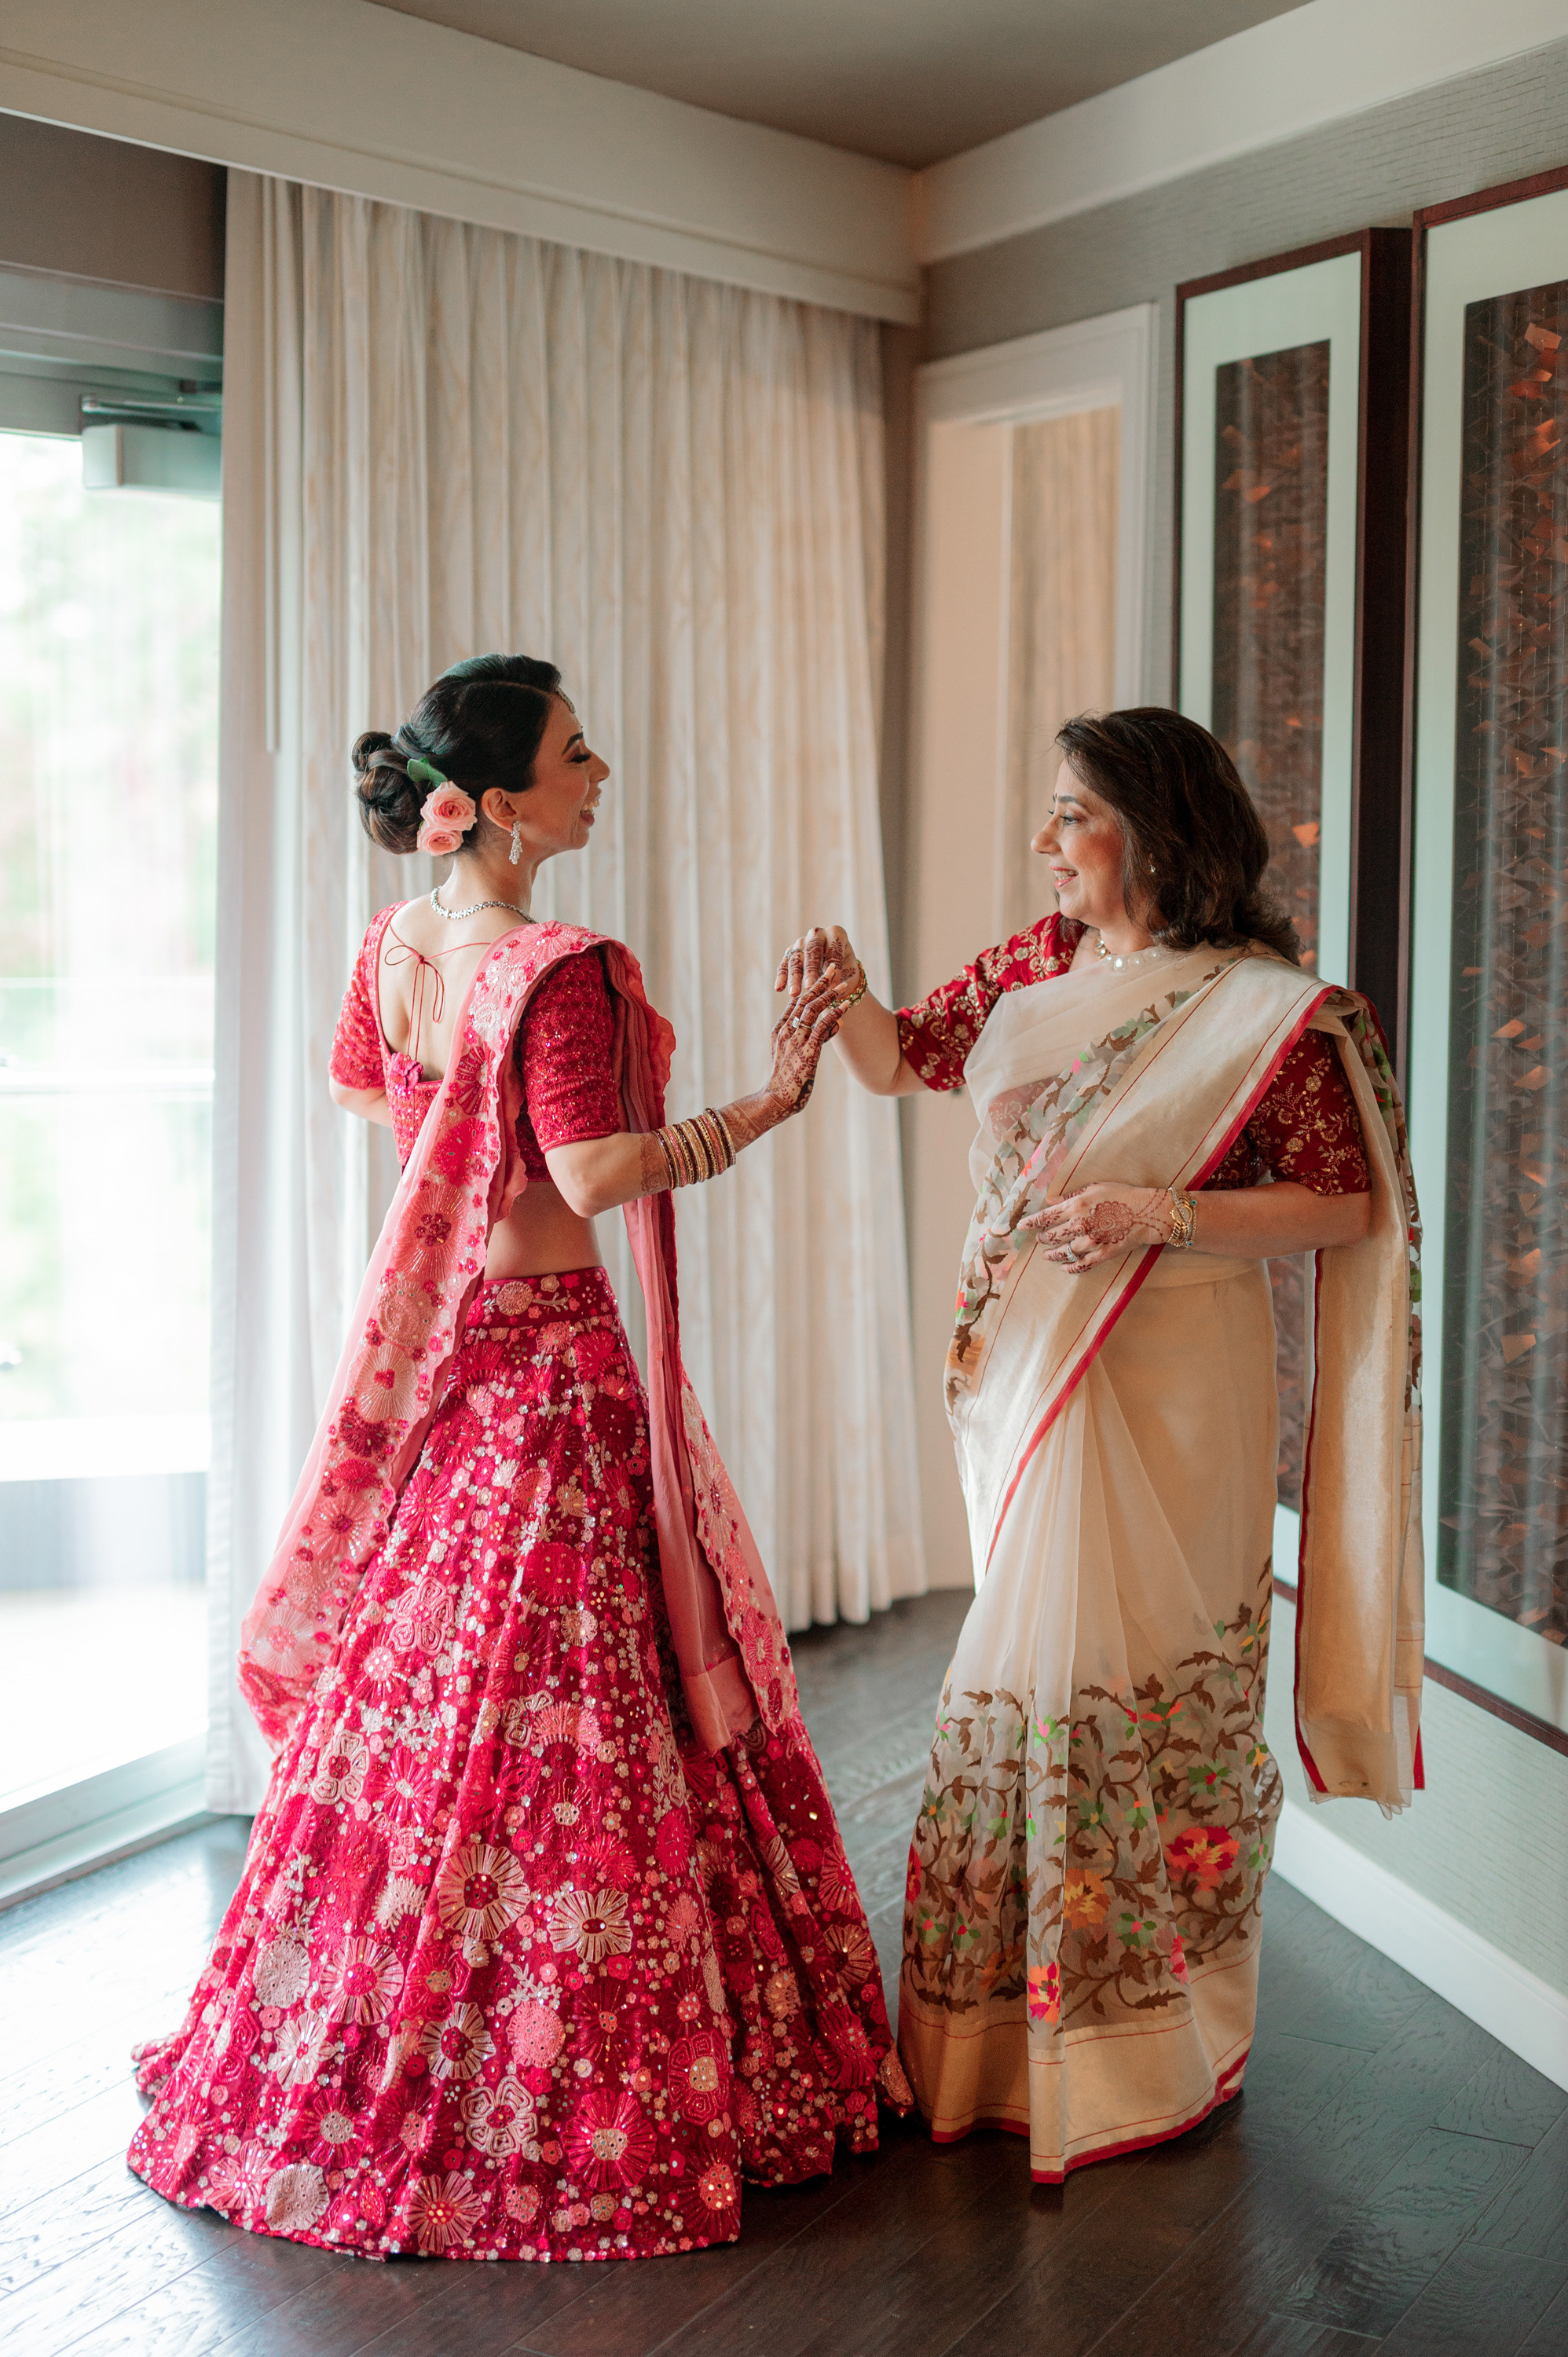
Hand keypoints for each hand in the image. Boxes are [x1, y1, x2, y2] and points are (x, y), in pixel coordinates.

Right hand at [765, 966, 843, 1115]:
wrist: (776, 1099)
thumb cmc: (786, 1083)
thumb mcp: (795, 1056)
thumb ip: (812, 1039)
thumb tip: (833, 1026)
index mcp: (780, 1030)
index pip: (796, 1002)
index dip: (809, 986)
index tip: (820, 973)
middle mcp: (787, 1031)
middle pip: (804, 999)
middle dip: (820, 982)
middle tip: (833, 966)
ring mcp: (796, 1040)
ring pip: (813, 1009)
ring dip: (829, 994)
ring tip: (843, 984)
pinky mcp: (807, 1051)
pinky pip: (822, 1026)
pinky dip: (834, 1014)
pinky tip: (845, 1007)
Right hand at [776, 924, 862, 1007]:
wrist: (835, 968)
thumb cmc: (845, 970)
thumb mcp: (848, 973)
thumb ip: (841, 980)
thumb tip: (831, 991)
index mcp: (835, 934)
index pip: (834, 950)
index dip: (834, 969)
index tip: (833, 987)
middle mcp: (817, 934)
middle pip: (812, 951)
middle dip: (810, 970)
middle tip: (809, 986)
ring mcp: (801, 941)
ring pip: (796, 959)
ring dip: (794, 977)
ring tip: (794, 994)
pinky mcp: (790, 952)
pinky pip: (784, 963)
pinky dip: (781, 976)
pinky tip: (779, 988)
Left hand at [1021, 1183, 1172, 1274]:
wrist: (1148, 1212)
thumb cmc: (1122, 1195)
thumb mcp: (1095, 1187)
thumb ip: (1071, 1195)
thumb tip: (1050, 1200)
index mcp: (1076, 1205)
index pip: (1045, 1217)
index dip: (1030, 1223)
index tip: (1021, 1226)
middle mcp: (1080, 1225)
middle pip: (1051, 1236)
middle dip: (1042, 1239)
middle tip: (1040, 1239)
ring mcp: (1091, 1241)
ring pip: (1063, 1253)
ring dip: (1052, 1255)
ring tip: (1047, 1254)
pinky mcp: (1102, 1254)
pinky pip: (1081, 1265)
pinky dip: (1070, 1268)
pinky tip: (1064, 1267)